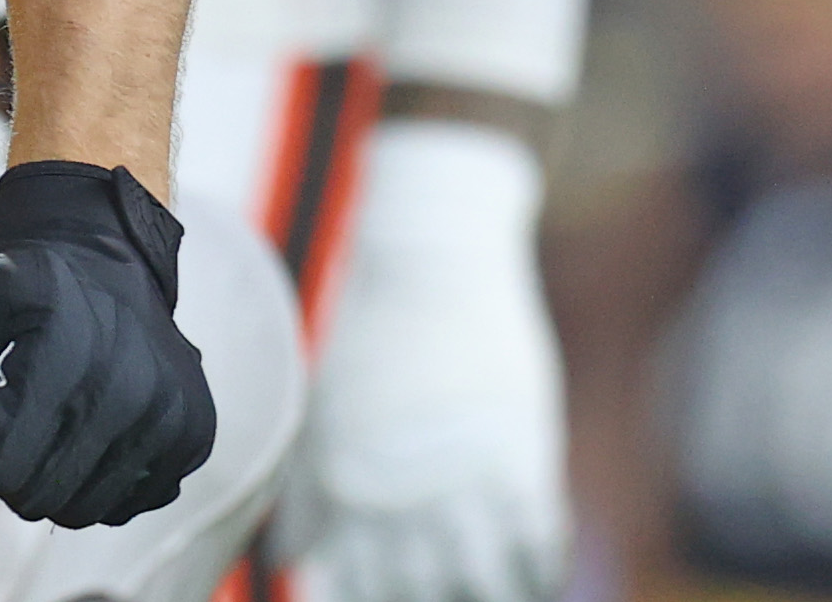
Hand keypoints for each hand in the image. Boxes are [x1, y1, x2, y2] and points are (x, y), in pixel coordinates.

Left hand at [0, 160, 218, 524]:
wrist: (104, 253)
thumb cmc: (23, 283)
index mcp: (67, 360)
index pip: (1, 470)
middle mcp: (130, 393)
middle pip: (41, 497)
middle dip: (12, 472)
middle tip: (12, 427)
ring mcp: (170, 418)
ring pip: (85, 510)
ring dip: (56, 481)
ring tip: (50, 427)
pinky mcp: (194, 434)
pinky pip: (130, 503)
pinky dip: (102, 483)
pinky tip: (91, 435)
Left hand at [289, 118, 569, 601]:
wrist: (428, 263)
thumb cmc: (370, 340)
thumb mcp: (323, 419)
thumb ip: (309, 500)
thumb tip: (292, 563)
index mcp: (342, 496)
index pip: (355, 595)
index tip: (389, 598)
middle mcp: (398, 506)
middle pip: (423, 600)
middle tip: (452, 590)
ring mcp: (462, 489)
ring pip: (486, 592)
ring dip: (493, 596)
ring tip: (500, 590)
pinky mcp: (520, 465)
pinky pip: (538, 553)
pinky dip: (539, 572)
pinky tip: (538, 573)